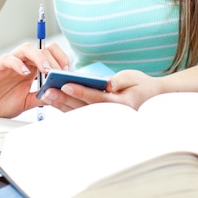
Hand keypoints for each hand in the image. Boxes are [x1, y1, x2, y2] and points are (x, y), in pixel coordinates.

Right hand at [0, 41, 69, 117]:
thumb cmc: (0, 103)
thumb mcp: (26, 102)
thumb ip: (41, 97)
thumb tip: (59, 94)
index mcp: (32, 69)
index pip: (51, 54)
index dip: (61, 60)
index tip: (68, 72)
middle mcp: (23, 63)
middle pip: (43, 48)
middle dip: (55, 59)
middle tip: (61, 72)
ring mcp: (11, 62)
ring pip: (28, 48)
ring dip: (40, 57)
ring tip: (47, 70)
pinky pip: (9, 58)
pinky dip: (19, 63)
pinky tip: (25, 73)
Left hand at [39, 69, 160, 111]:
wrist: (150, 99)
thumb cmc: (142, 86)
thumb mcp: (133, 78)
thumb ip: (119, 81)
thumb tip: (107, 84)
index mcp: (122, 105)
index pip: (97, 98)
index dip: (81, 92)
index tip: (66, 85)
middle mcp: (112, 116)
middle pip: (84, 108)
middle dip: (65, 100)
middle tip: (49, 91)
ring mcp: (105, 119)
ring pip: (79, 113)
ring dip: (62, 105)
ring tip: (47, 95)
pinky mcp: (99, 118)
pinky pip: (80, 114)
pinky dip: (66, 108)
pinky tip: (54, 101)